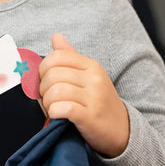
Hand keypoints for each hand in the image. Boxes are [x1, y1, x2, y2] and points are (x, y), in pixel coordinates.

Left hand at [38, 33, 129, 156]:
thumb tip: (56, 36)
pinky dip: (54, 112)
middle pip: (53, 75)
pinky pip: (62, 109)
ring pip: (55, 92)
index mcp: (92, 65)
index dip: (43, 69)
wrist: (121, 129)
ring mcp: (94, 97)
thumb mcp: (89, 75)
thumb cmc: (99, 102)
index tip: (45, 81)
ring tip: (52, 107)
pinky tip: (57, 115)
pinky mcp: (90, 116)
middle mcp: (94, 78)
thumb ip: (70, 57)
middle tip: (47, 97)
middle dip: (43, 88)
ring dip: (47, 102)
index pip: (57, 57)